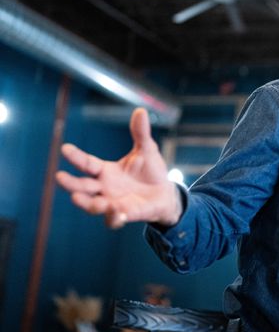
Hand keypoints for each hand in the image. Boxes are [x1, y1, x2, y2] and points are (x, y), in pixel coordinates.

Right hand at [56, 108, 180, 228]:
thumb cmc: (151, 171)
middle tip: (60, 177)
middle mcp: (105, 187)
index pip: (87, 163)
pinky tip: (117, 214)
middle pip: (82, 186)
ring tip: (83, 199)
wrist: (165, 193)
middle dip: (70, 183)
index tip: (65, 148)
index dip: (76, 157)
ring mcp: (113, 202)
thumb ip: (140, 133)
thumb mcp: (147, 150)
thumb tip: (141, 111)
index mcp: (106, 171)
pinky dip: (114, 218)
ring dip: (88, 203)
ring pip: (93, 206)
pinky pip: (115, 220)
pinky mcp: (125, 214)